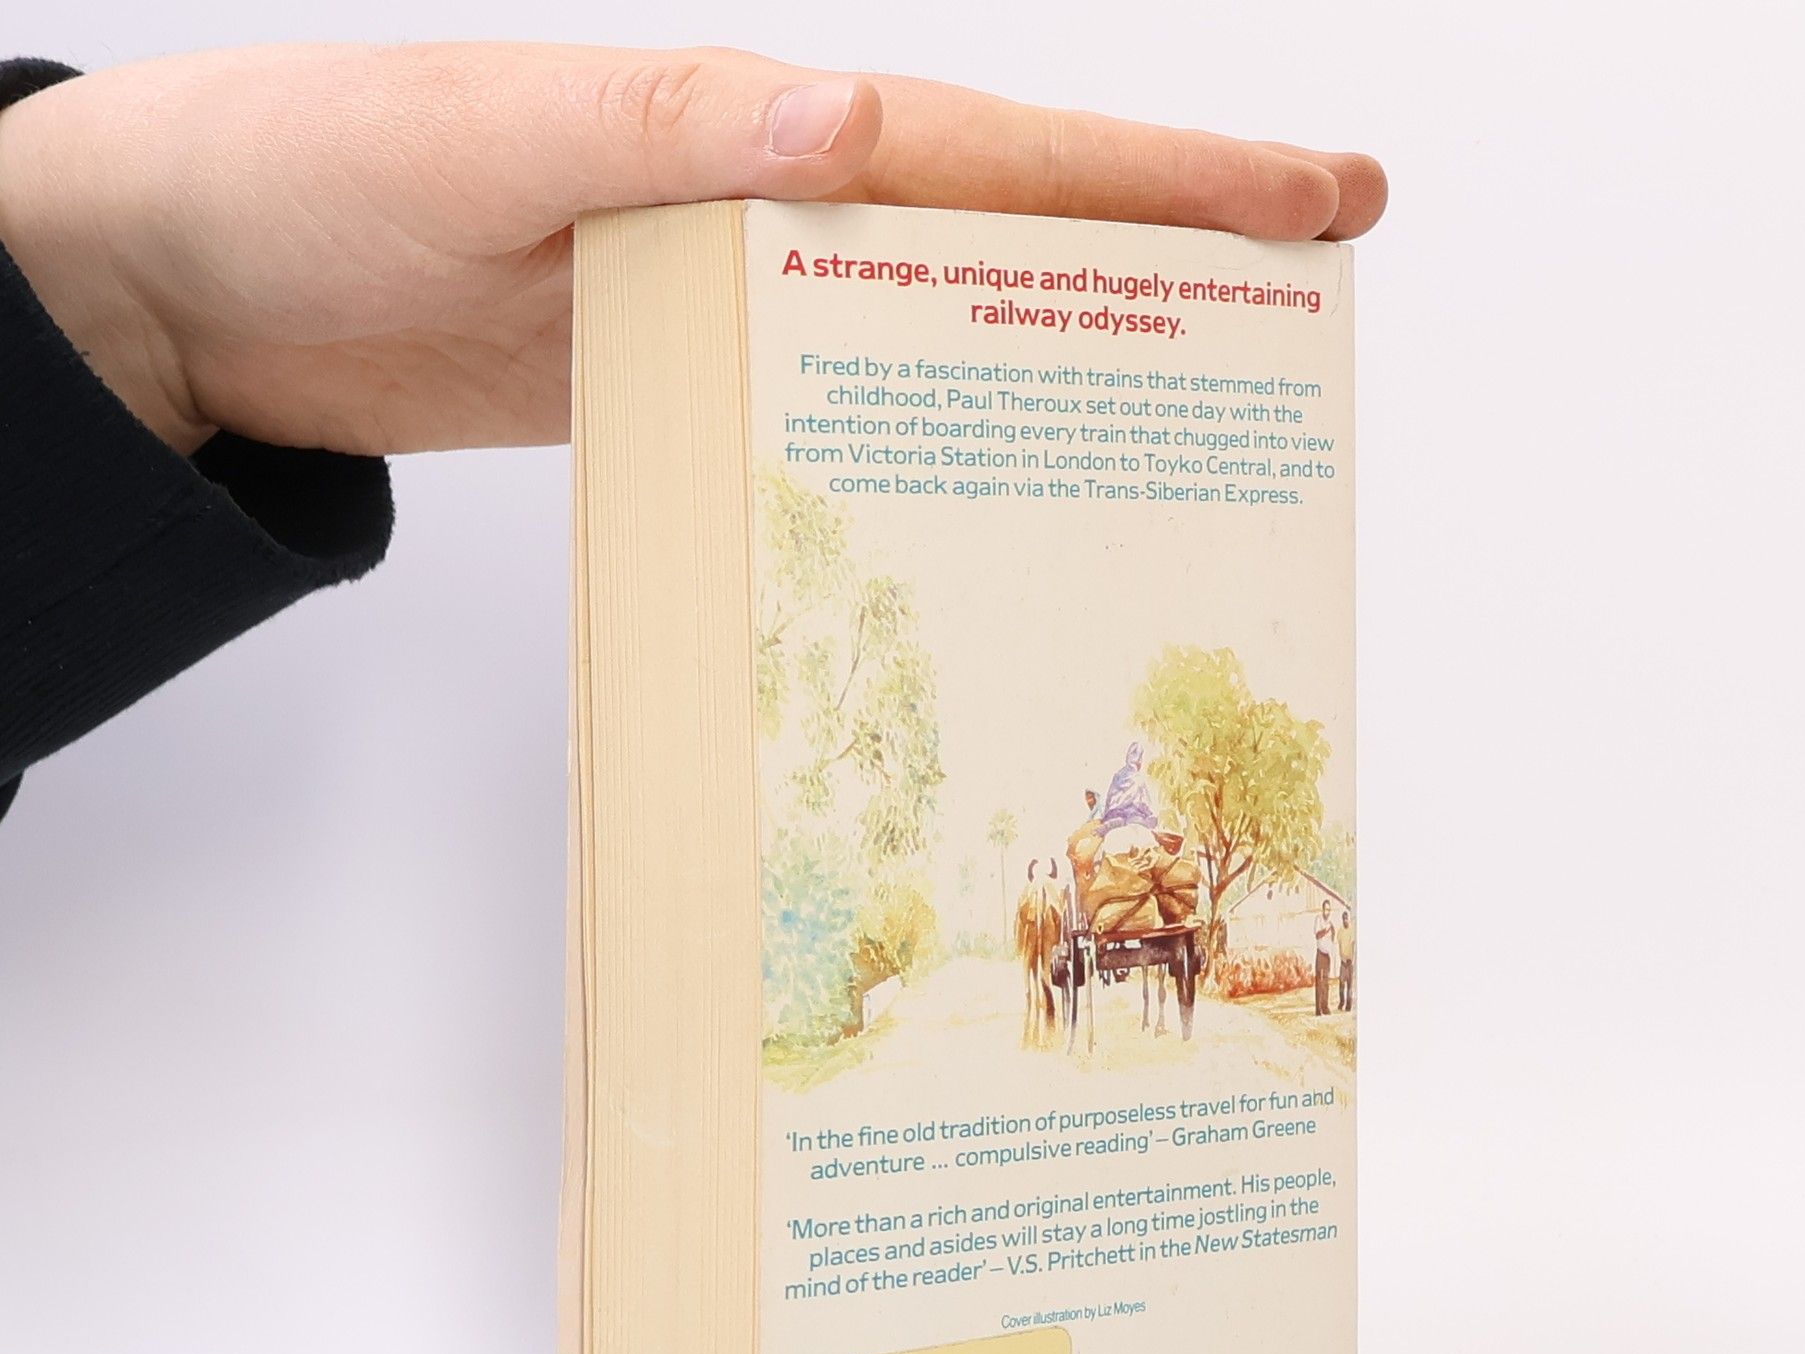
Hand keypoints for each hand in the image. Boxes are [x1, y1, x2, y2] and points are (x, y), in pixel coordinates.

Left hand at [0, 44, 1385, 457]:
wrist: (205, 282)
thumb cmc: (315, 174)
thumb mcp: (490, 138)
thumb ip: (663, 134)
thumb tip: (847, 118)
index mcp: (746, 133)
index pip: (991, 153)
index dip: (1164, 180)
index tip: (1315, 199)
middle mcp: (761, 212)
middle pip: (1002, 241)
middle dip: (1166, 263)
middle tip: (1310, 303)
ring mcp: (730, 307)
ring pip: (932, 335)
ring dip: (1057, 369)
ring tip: (1185, 429)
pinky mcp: (682, 388)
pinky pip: (830, 417)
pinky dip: (917, 448)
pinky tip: (971, 502)